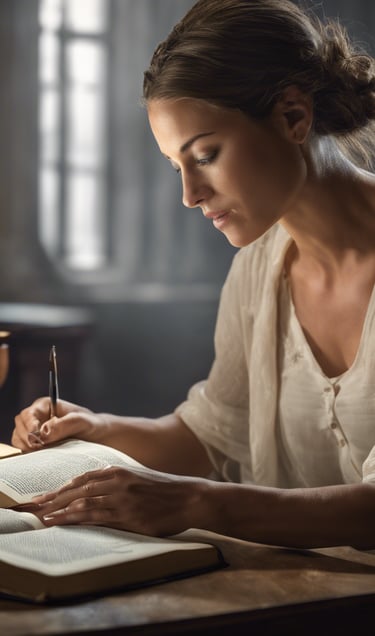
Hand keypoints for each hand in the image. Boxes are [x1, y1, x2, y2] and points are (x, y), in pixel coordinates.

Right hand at [12, 397, 104, 451]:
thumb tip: (44, 432)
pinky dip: (30, 454)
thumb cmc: (90, 425)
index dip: (29, 426)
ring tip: (44, 452)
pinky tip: (43, 456)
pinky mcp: (34, 444)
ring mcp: (34, 431)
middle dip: (27, 438)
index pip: (28, 414)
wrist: (96, 437)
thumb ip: (65, 425)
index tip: (37, 438)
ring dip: (27, 447)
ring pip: (19, 439)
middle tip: (40, 448)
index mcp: (45, 406)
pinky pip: (24, 449)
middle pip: (20, 426)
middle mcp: (36, 417)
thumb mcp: (82, 422)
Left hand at [27, 466, 207, 535]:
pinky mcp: (130, 517)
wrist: (189, 497)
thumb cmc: (164, 489)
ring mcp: (123, 499)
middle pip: (78, 490)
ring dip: (60, 512)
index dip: (62, 487)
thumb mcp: (138, 477)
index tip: (47, 495)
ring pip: (84, 504)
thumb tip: (95, 488)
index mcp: (119, 470)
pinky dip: (78, 521)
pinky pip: (98, 518)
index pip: (83, 478)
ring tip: (44, 518)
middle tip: (36, 507)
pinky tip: (66, 524)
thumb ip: (117, 480)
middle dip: (54, 499)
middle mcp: (118, 482)